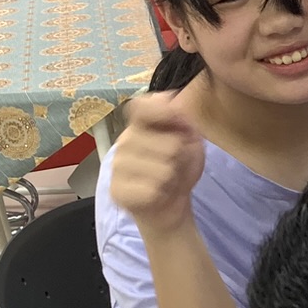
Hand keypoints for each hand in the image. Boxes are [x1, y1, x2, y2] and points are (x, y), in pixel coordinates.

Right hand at [109, 91, 204, 236]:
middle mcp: (124, 141)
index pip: (142, 106)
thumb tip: (172, 102)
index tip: (181, 125)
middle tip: (175, 165)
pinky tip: (157, 193)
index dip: (164, 112)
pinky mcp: (117, 190)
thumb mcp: (191, 140)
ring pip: (164, 169)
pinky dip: (162, 194)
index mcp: (140, 124)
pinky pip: (151, 190)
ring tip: (167, 180)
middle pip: (170, 144)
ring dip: (173, 178)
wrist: (170, 205)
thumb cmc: (179, 169)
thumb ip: (182, 119)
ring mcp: (118, 166)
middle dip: (182, 157)